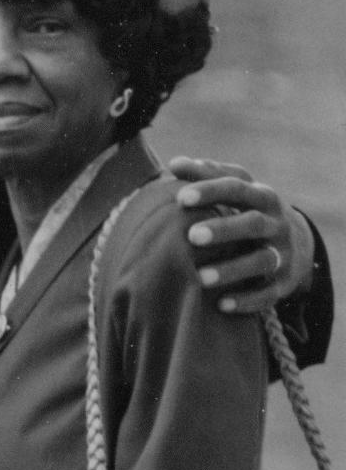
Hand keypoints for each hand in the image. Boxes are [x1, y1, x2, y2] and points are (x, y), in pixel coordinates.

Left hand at [169, 156, 314, 312]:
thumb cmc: (249, 209)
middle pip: (252, 224)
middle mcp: (275, 224)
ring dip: (232, 270)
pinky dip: (247, 301)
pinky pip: (268, 294)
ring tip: (200, 278)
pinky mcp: (284, 283)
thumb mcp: (236, 189)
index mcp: (262, 196)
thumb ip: (206, 174)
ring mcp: (283, 254)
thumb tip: (174, 164)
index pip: (237, 188)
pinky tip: (222, 305)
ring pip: (261, 261)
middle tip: (192, 236)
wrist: (295, 243)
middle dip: (223, 230)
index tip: (181, 197)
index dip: (210, 191)